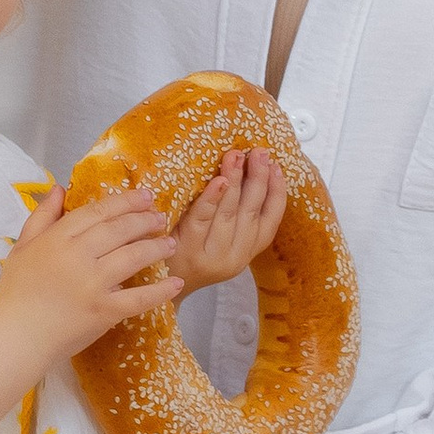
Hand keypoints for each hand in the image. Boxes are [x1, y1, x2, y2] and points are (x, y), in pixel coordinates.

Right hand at [0, 183, 174, 363]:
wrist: (16, 335)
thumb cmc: (16, 291)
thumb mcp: (23, 246)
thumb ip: (42, 215)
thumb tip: (59, 188)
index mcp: (58, 239)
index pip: (97, 212)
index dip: (125, 202)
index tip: (145, 196)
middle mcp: (78, 257)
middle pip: (119, 230)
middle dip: (145, 220)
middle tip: (161, 217)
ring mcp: (93, 284)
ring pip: (133, 257)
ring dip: (156, 247)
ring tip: (170, 242)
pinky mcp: (104, 311)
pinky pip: (139, 298)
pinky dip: (160, 290)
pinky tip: (176, 283)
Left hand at [169, 147, 287, 294]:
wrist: (156, 281)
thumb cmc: (184, 253)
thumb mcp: (216, 239)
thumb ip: (231, 215)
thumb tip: (242, 170)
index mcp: (245, 252)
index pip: (271, 220)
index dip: (277, 192)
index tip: (276, 166)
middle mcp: (234, 256)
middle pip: (252, 212)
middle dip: (258, 178)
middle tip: (258, 152)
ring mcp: (213, 255)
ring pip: (231, 213)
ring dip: (236, 181)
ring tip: (237, 156)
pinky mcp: (190, 251)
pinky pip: (203, 219)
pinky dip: (212, 198)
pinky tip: (218, 180)